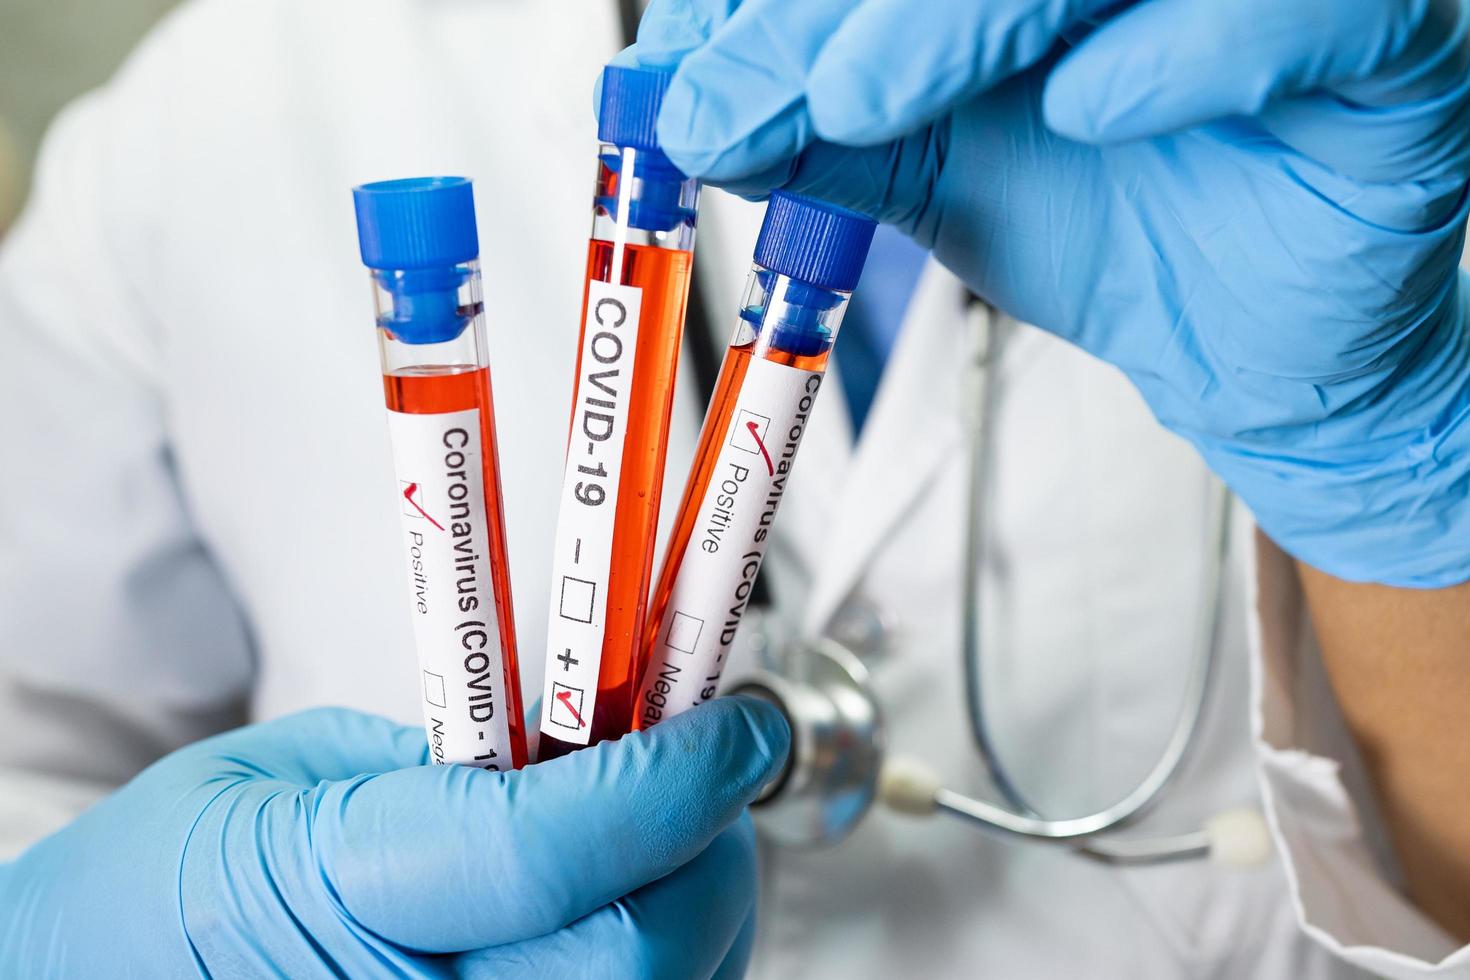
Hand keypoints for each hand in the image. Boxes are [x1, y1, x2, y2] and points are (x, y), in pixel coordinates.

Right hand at [0, 699, 787, 977]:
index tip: (739, 722)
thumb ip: (457, 757)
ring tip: (666, 840)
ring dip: (700, 913)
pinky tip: (621, 918)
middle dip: (711, 849)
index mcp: (342, 896)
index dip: (676, 773)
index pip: (557, 846)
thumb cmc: (154, 891)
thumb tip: (603, 739)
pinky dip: (662, 972)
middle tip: (713, 770)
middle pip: (647, 952)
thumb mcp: (285, 772)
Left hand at [633, 0, 1469, 586]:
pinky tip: (1090, 115)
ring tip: (863, 107)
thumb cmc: (1113, 233)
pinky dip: (1193, 48)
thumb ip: (825, 126)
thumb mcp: (935, 174)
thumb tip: (686, 100)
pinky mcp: (1383, 30)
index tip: (696, 82)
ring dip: (971, 16)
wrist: (1241, 347)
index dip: (795, 6)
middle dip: (846, 14)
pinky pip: (1303, 3)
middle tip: (747, 98)